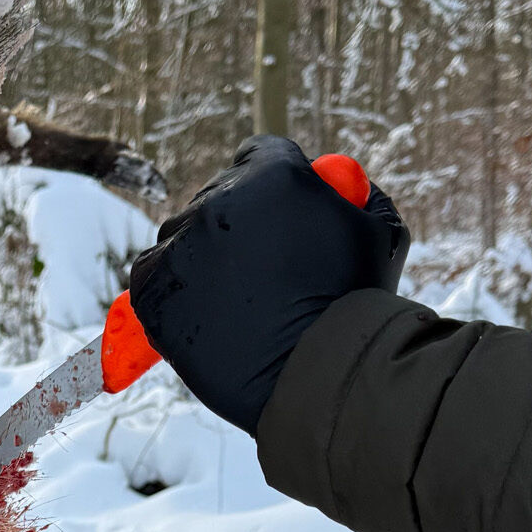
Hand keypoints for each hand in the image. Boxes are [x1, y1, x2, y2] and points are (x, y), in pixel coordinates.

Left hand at [129, 137, 410, 434]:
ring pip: (182, 234)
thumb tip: (339, 182)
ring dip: (203, 256)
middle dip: (239, 220)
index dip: (272, 185)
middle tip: (261, 264)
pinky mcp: (152, 288)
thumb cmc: (358, 308)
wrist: (321, 376)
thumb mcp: (380, 233)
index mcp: (276, 174)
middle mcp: (220, 200)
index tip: (278, 211)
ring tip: (238, 299)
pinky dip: (172, 290)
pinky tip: (204, 311)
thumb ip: (356, 194)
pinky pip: (152, 274)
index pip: (259, 154)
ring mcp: (182, 245)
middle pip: (218, 193)